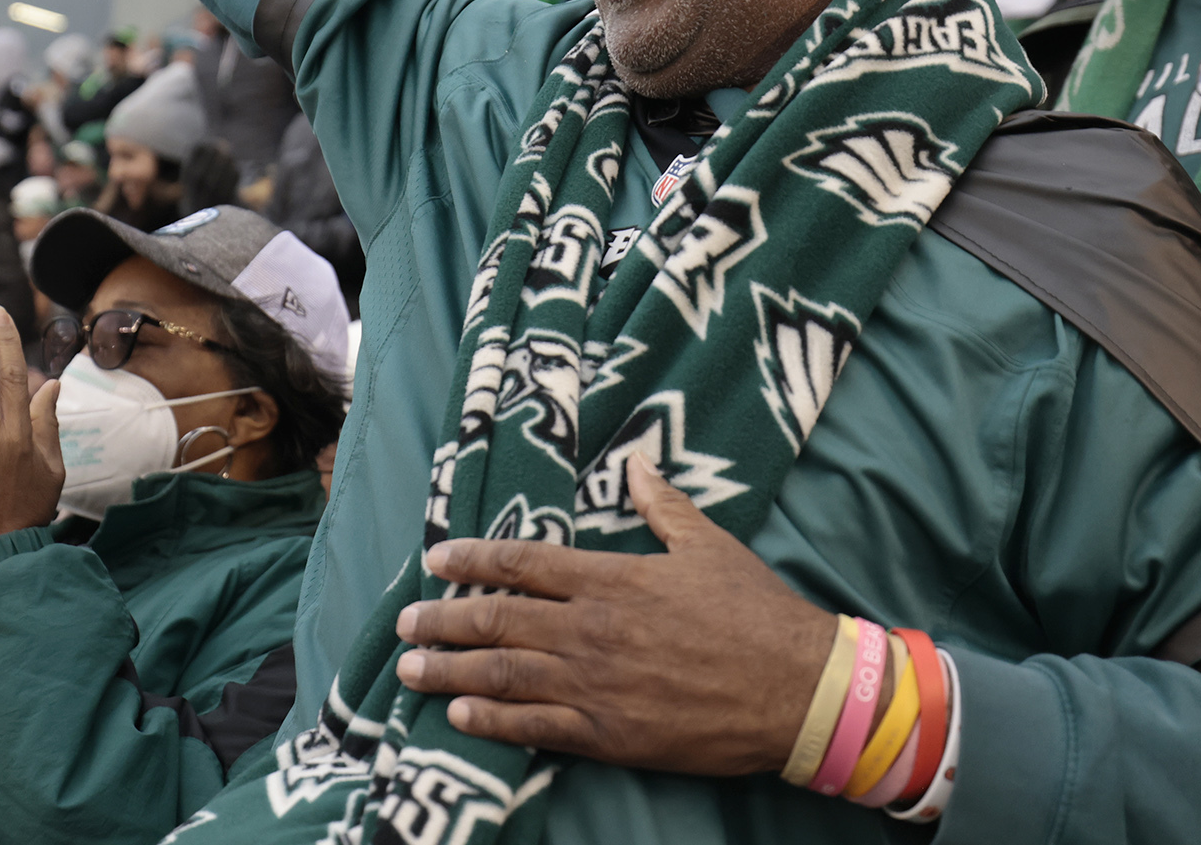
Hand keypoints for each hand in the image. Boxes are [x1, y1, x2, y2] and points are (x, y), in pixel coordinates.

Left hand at [392, 456, 835, 773]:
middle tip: (405, 620)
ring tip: (411, 667)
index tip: (437, 559)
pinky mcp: (609, 735)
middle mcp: (592, 629)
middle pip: (498, 618)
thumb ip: (663, 506)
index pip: (524, 563)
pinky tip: (459, 714)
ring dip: (450, 668)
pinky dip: (492, 720)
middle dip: (444, 618)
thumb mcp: (709, 546)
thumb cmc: (755, 613)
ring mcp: (596, 685)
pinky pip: (535, 727)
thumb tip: (637, 464)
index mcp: (613, 578)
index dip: (474, 559)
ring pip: (504, 673)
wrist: (795, 689)